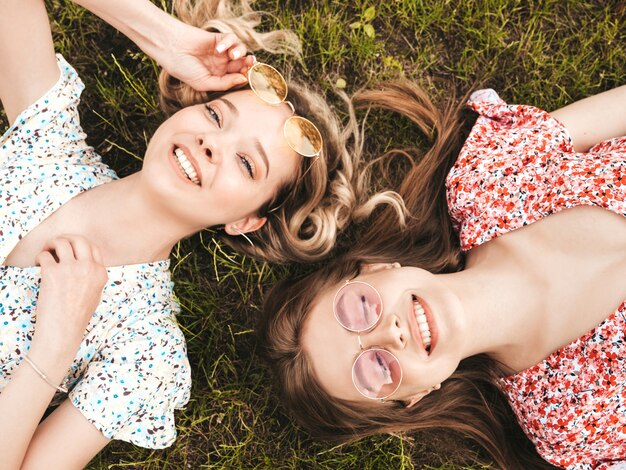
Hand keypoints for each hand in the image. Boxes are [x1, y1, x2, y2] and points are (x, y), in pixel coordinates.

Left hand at [30, 236, 107, 361]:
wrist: (63, 332)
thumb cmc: (77, 317)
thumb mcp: (95, 295)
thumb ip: (93, 276)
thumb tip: (82, 261)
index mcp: (101, 273)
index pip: (93, 247)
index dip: (80, 245)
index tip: (71, 248)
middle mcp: (88, 268)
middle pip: (79, 239)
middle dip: (66, 238)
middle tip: (57, 245)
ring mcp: (71, 270)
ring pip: (61, 242)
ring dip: (51, 244)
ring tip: (46, 252)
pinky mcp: (52, 273)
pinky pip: (45, 255)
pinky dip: (40, 257)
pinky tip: (39, 265)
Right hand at [162, 22, 254, 91]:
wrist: (170, 50)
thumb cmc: (183, 69)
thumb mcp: (204, 83)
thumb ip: (225, 84)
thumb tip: (243, 79)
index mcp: (220, 78)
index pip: (238, 79)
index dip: (244, 78)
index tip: (246, 78)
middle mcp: (222, 65)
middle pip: (242, 64)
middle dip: (247, 65)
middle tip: (248, 65)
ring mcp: (221, 51)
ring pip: (240, 50)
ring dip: (241, 53)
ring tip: (233, 56)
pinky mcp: (218, 38)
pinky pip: (231, 38)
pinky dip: (229, 42)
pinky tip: (219, 48)